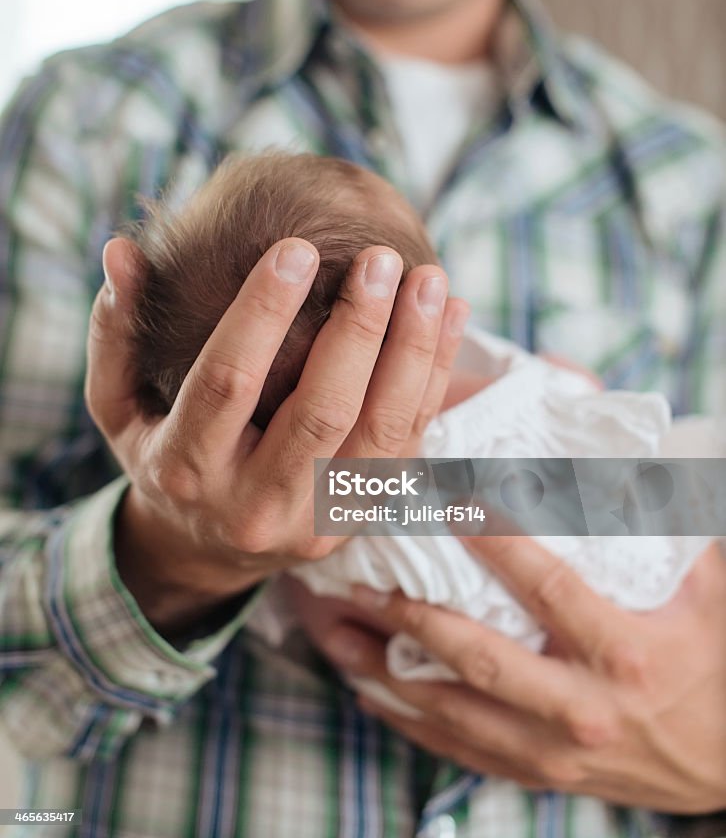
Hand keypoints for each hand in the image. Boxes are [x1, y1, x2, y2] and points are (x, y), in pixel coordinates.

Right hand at [86, 236, 467, 634]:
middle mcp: (254, 504)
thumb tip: (121, 252)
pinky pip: (410, 444)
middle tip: (382, 260)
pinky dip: (434, 378)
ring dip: (413, 352)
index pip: (228, 383)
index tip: (297, 248)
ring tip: (430, 281)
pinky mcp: (360, 517)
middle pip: (321, 412)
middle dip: (358, 330)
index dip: (262, 314)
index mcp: (186, 468)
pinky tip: (450, 317)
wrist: (205, 550)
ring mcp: (316, 519)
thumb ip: (115, 334)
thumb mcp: (118, 406)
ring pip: (382, 434)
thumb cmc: (161, 457)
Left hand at [319, 539, 725, 811]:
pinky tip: (371, 692)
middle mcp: (582, 706)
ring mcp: (556, 751)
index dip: (494, 541)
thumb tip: (626, 458)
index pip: (544, 586)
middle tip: (359, 579)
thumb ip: (666, 523)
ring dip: (388, 673)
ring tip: (337, 636)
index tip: (449, 500)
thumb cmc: (715, 658)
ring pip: (453, 711)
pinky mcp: (543, 775)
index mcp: (622, 652)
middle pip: (477, 656)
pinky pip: (462, 751)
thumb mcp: (709, 585)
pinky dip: (411, 722)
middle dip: (410, 615)